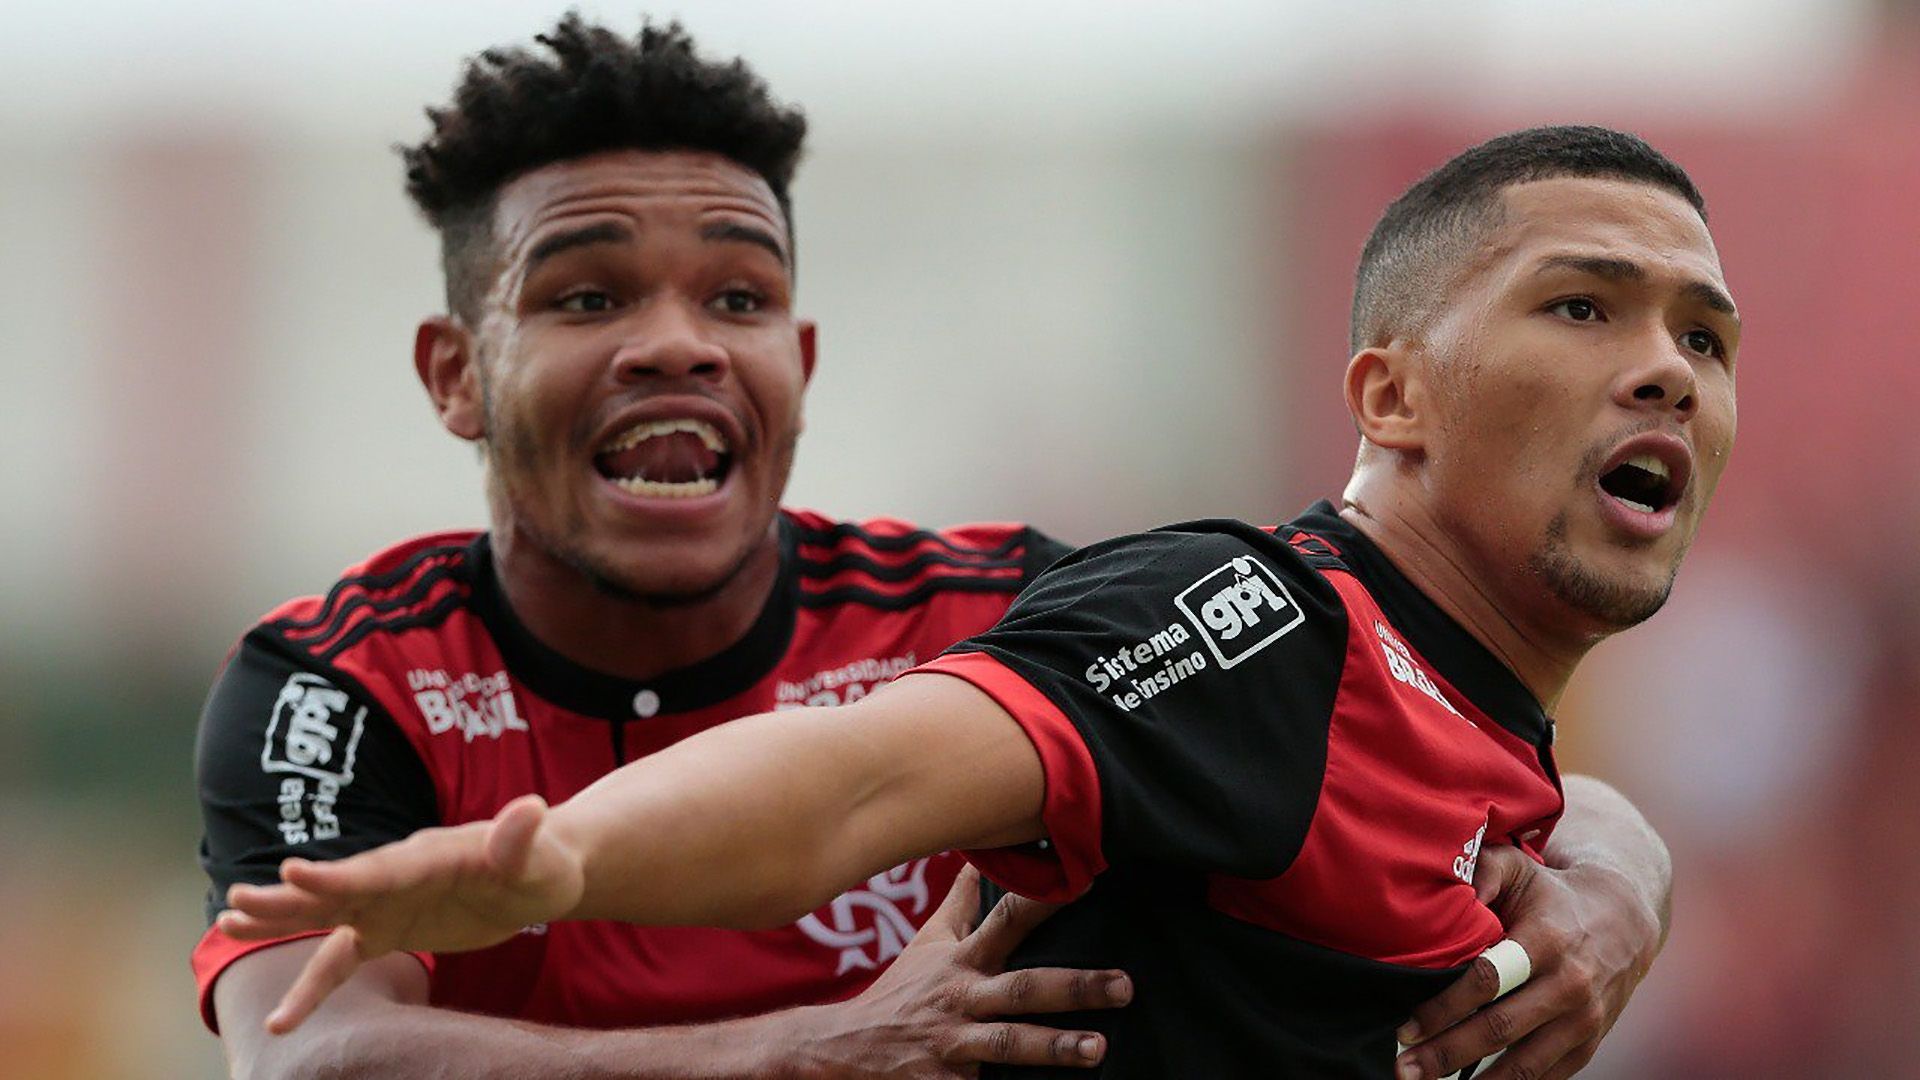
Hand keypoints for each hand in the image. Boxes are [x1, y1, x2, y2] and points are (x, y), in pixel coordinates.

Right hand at [217, 794, 583, 1033]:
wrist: (539, 872)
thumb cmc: (542, 860)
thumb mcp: (538, 853)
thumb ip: (520, 837)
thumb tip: (531, 806)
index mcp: (426, 857)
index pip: (378, 868)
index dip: (338, 873)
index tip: (291, 871)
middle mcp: (395, 876)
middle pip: (336, 888)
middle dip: (288, 898)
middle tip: (235, 903)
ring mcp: (387, 903)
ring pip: (324, 915)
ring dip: (279, 920)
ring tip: (226, 924)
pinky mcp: (388, 931)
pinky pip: (340, 963)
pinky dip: (310, 990)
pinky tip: (278, 1022)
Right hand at [777, 865, 1131, 1077]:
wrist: (845, 1048)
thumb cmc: (901, 991)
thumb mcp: (928, 943)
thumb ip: (959, 905)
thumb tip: (976, 859)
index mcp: (962, 961)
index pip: (1005, 921)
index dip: (1041, 901)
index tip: (1085, 881)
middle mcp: (961, 999)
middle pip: (1021, 988)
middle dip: (1074, 987)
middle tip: (1124, 986)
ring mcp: (953, 1044)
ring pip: (1008, 1044)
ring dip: (1054, 1046)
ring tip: (1097, 1049)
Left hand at [1393, 845, 1661, 1079]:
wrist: (1625, 920)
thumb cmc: (1553, 895)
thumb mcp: (1519, 870)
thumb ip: (1482, 872)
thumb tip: (1450, 895)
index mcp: (1547, 941)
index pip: (1488, 981)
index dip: (1444, 1008)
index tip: (1407, 1027)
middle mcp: (1570, 984)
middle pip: (1499, 1029)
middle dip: (1447, 1053)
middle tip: (1404, 1068)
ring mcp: (1584, 1019)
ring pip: (1524, 1063)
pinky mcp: (1590, 1043)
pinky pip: (1547, 1075)